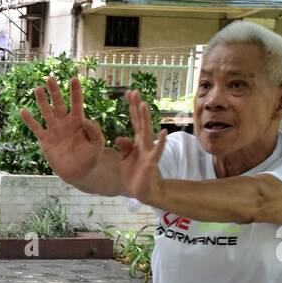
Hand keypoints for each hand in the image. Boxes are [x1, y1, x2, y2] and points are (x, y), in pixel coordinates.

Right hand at [19, 75, 116, 187]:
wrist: (78, 172)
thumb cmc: (90, 157)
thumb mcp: (97, 144)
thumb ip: (94, 131)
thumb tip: (86, 120)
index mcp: (78, 121)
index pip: (76, 103)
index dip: (75, 91)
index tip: (74, 78)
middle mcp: (65, 123)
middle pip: (59, 103)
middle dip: (54, 91)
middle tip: (50, 78)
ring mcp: (54, 130)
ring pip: (47, 112)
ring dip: (42, 101)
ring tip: (37, 88)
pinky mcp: (46, 140)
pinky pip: (36, 128)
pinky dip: (29, 120)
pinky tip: (23, 111)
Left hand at [114, 88, 167, 204]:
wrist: (144, 191)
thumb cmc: (135, 174)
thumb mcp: (125, 158)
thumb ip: (124, 147)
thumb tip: (118, 137)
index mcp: (137, 141)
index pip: (135, 120)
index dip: (132, 107)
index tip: (129, 92)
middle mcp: (144, 143)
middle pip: (140, 121)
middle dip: (137, 107)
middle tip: (135, 91)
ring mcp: (148, 152)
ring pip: (146, 132)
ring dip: (145, 118)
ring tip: (144, 105)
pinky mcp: (151, 163)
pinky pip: (156, 151)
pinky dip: (160, 142)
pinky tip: (163, 132)